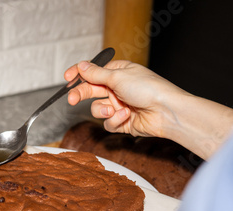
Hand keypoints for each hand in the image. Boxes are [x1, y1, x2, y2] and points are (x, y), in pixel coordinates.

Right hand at [65, 60, 188, 137]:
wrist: (166, 112)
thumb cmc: (148, 89)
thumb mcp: (118, 77)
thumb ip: (96, 74)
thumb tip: (81, 65)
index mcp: (117, 72)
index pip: (92, 72)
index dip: (78, 75)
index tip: (67, 79)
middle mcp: (117, 88)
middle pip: (90, 90)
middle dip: (81, 95)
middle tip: (72, 99)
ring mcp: (119, 105)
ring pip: (97, 109)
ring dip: (103, 110)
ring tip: (113, 110)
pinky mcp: (122, 121)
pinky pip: (108, 123)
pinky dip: (115, 120)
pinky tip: (126, 117)